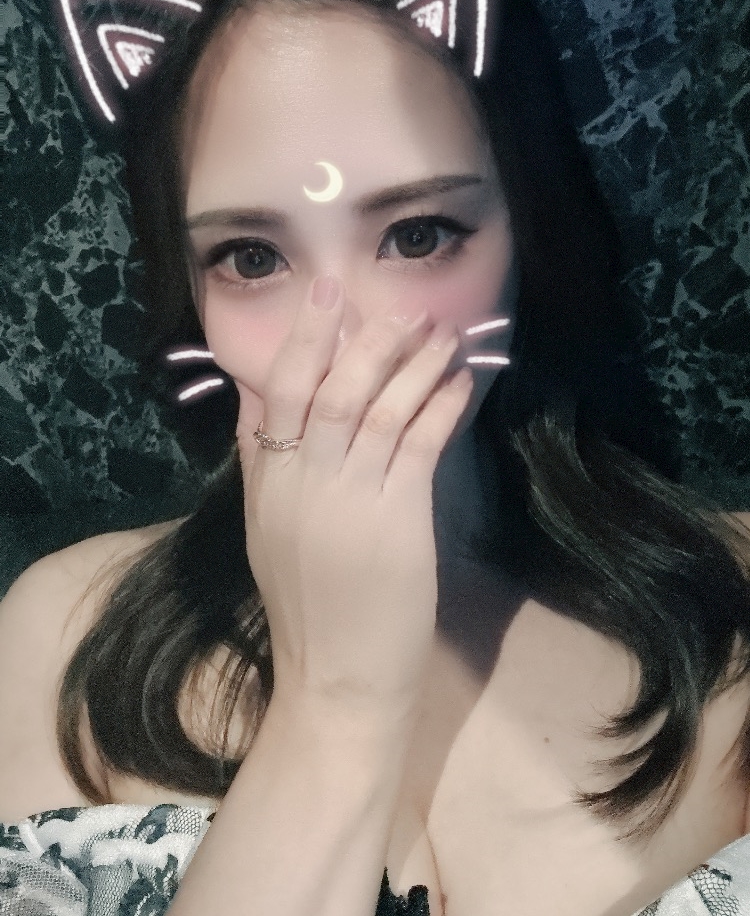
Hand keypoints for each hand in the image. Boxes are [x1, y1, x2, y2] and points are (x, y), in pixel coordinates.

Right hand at [235, 276, 472, 721]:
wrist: (334, 681)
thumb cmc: (309, 608)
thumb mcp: (266, 530)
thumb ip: (259, 461)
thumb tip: (255, 396)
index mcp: (267, 484)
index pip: (277, 394)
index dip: (304, 340)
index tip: (326, 295)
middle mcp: (301, 483)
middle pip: (327, 389)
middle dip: (361, 337)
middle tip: (393, 301)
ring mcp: (347, 500)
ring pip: (374, 408)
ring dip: (411, 363)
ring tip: (438, 331)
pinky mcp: (396, 520)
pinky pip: (417, 445)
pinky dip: (438, 406)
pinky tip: (458, 382)